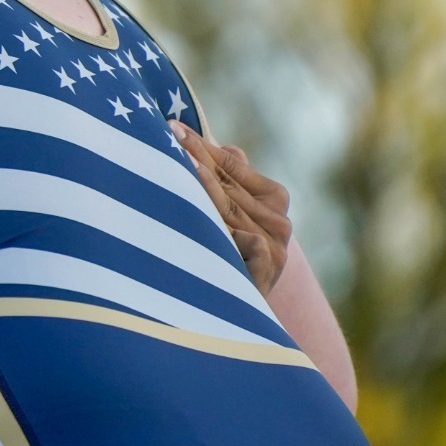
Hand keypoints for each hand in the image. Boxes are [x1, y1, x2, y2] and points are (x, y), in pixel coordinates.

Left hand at [172, 121, 291, 293]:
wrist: (233, 319)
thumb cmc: (223, 261)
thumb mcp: (224, 216)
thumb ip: (228, 180)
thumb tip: (223, 145)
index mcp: (272, 197)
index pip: (232, 163)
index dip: (201, 145)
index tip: (171, 126)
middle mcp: (280, 219)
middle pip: (227, 181)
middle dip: (194, 158)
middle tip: (166, 136)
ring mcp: (277, 243)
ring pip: (229, 206)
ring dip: (202, 187)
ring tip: (176, 164)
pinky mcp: (270, 265)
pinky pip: (242, 237)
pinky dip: (221, 226)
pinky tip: (196, 216)